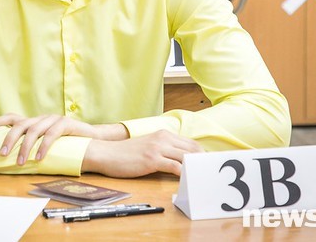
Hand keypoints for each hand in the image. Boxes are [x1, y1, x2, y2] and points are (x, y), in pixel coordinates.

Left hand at [0, 113, 101, 165]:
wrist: (92, 139)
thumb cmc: (66, 144)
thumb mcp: (44, 144)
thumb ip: (31, 146)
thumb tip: (11, 160)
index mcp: (34, 122)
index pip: (12, 117)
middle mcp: (41, 118)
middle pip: (20, 124)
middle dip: (9, 139)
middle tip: (2, 154)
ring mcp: (53, 119)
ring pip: (34, 130)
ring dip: (25, 147)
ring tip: (21, 162)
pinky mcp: (65, 123)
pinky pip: (51, 134)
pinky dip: (43, 147)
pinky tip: (39, 158)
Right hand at [82, 129, 202, 177]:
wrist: (106, 153)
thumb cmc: (125, 153)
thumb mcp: (148, 145)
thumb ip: (164, 149)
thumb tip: (180, 161)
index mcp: (163, 134)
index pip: (191, 143)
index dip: (202, 155)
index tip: (208, 166)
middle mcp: (163, 138)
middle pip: (193, 149)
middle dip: (203, 162)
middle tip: (209, 174)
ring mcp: (157, 148)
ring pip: (186, 157)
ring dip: (196, 168)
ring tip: (202, 178)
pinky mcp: (152, 159)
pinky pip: (175, 167)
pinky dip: (184, 174)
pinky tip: (187, 181)